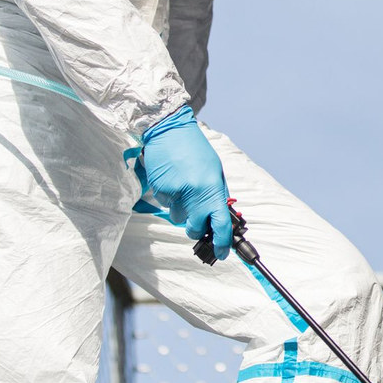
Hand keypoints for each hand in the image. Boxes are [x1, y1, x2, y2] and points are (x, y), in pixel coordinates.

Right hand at [142, 105, 231, 259]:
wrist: (169, 130)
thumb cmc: (195, 149)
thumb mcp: (215, 170)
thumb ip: (218, 194)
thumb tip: (221, 217)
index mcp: (212, 188)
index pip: (221, 225)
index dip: (223, 243)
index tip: (222, 252)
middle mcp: (193, 194)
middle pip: (195, 229)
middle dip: (198, 228)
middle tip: (198, 216)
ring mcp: (174, 194)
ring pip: (179, 218)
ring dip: (182, 210)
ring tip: (183, 186)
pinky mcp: (160, 191)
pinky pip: (167, 205)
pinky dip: (171, 198)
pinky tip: (172, 180)